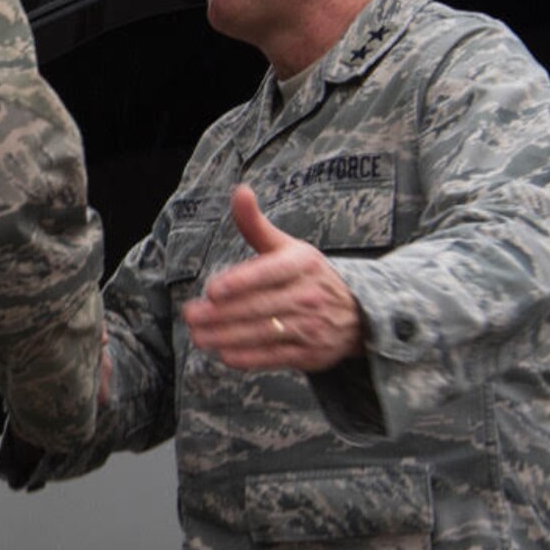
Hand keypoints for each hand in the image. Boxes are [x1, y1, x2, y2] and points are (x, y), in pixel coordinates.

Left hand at [183, 186, 363, 372]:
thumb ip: (256, 225)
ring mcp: (311, 326)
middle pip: (259, 306)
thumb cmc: (308, 275)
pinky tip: (223, 354)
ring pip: (263, 333)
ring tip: (197, 336)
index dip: (241, 282)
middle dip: (221, 313)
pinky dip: (248, 358)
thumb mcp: (287, 247)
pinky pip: (274, 357)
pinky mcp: (310, 353)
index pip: (269, 273)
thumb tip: (239, 191)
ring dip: (226, 337)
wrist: (359, 313)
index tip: (212, 290)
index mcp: (302, 264)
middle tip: (191, 315)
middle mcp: (309, 295)